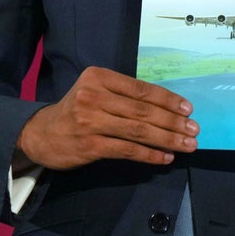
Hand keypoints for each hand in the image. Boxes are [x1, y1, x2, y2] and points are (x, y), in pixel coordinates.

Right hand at [13, 66, 197, 169]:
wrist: (40, 134)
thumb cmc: (76, 111)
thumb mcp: (96, 92)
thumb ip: (124, 96)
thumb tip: (168, 108)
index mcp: (99, 77)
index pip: (142, 89)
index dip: (168, 100)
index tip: (188, 110)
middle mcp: (94, 96)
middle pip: (143, 110)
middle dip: (173, 122)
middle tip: (194, 130)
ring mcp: (90, 121)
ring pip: (138, 131)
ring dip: (167, 139)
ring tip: (187, 145)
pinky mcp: (89, 145)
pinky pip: (127, 150)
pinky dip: (149, 154)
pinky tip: (165, 157)